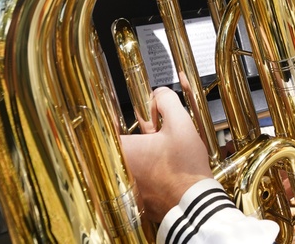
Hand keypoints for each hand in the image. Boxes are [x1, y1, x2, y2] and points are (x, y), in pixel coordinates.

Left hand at [120, 87, 212, 222]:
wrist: (193, 201)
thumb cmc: (185, 168)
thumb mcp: (181, 125)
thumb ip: (168, 102)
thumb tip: (160, 93)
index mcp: (123, 150)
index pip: (100, 131)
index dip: (109, 120)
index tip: (116, 114)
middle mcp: (116, 171)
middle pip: (112, 148)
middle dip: (128, 138)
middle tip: (146, 133)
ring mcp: (123, 188)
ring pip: (121, 165)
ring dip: (134, 157)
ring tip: (155, 152)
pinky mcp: (133, 199)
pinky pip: (130, 182)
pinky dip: (140, 174)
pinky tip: (158, 170)